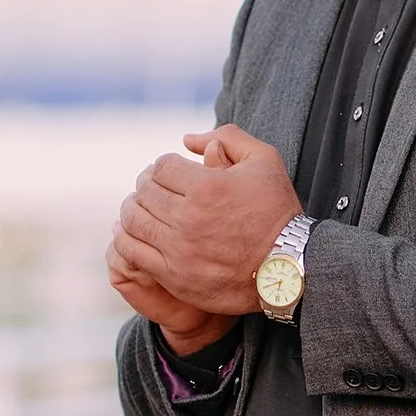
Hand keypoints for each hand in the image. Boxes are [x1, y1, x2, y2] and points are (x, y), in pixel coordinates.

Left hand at [110, 123, 302, 327]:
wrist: (288, 269)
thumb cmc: (277, 212)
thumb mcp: (265, 161)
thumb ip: (228, 138)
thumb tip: (187, 139)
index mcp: (207, 187)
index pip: (161, 167)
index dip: (164, 166)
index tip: (170, 173)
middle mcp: (188, 218)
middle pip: (145, 192)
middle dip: (147, 186)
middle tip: (154, 189)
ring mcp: (179, 250)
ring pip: (134, 220)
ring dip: (134, 210)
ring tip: (142, 209)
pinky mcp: (174, 277)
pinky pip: (132, 252)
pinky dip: (127, 238)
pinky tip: (136, 234)